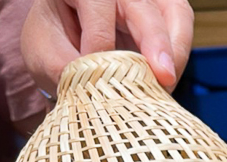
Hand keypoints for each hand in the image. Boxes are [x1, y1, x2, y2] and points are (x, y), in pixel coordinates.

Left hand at [21, 0, 193, 95]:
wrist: (67, 40)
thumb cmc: (56, 42)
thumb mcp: (43, 52)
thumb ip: (61, 66)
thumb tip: (91, 87)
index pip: (98, 3)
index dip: (101, 42)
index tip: (98, 77)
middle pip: (144, 6)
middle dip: (156, 42)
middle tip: (162, 79)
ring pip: (176, 11)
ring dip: (177, 50)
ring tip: (167, 84)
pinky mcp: (163, 14)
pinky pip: (183, 25)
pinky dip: (180, 55)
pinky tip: (167, 80)